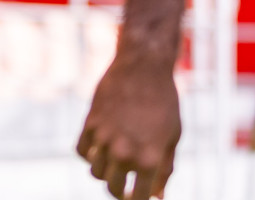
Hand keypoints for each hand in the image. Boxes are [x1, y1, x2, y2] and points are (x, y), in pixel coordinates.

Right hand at [77, 52, 179, 199]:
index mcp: (150, 159)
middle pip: (113, 189)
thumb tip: (158, 195)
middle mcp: (124, 151)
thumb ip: (165, 169)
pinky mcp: (90, 122)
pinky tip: (99, 149)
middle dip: (121, 192)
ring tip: (114, 165)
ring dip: (105, 173)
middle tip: (125, 186)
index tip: (139, 195)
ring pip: (95, 172)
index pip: (139, 197)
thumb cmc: (165, 103)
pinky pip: (82, 151)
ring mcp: (104, 137)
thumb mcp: (172, 138)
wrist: (143, 67)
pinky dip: (89, 155)